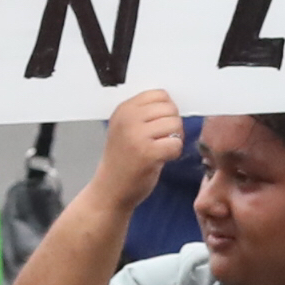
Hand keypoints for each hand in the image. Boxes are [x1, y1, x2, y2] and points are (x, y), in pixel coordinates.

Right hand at [89, 87, 185, 210]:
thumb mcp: (126, 129)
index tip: (160, 124)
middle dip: (173, 124)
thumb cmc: (123, 159)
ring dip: (175, 138)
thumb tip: (174, 104)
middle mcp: (128, 119)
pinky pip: (175, 144)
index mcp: (123, 109)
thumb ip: (145, 114)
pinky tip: (162, 159)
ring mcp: (136, 135)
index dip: (167, 109)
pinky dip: (174, 153)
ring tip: (161, 149)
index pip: (160, 94)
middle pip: (170, 109)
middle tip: (162, 139)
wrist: (109, 190)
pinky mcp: (147, 154)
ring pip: (175, 125)